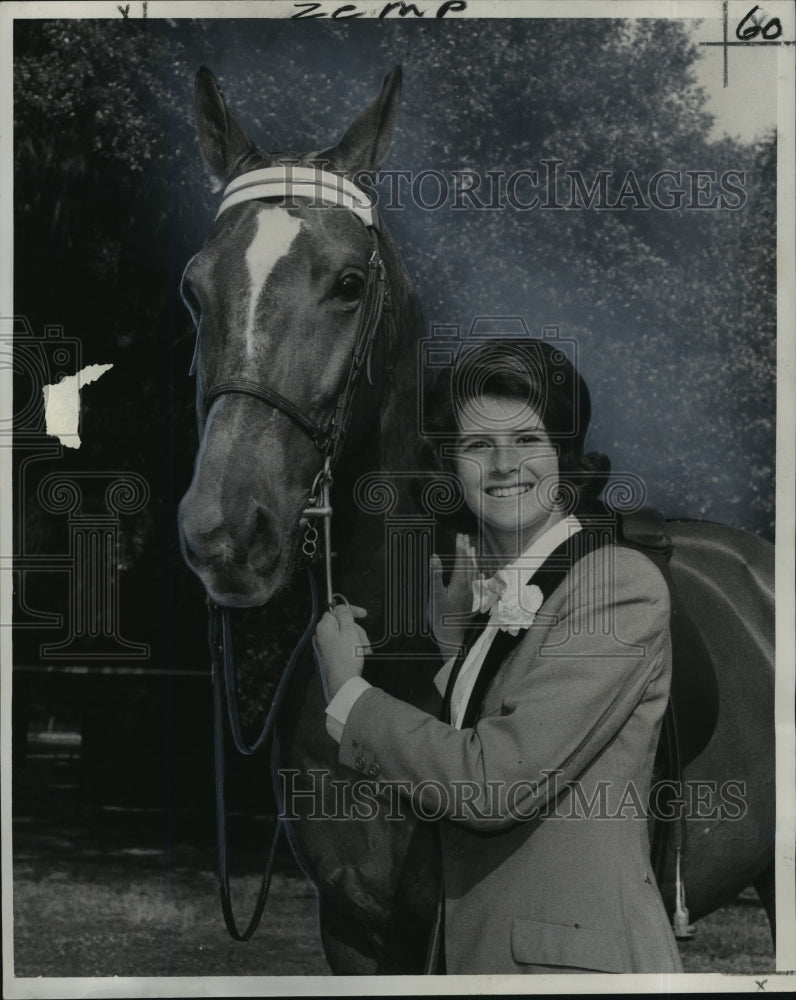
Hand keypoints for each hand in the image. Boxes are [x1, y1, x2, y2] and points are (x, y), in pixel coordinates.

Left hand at [314, 604, 371, 700]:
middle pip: (343, 624)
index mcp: (324, 627)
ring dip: (357, 639)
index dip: (351, 611)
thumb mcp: (349, 631)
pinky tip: (359, 654)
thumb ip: (346, 616)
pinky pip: (343, 644)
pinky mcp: (330, 655)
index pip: (337, 610)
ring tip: (363, 650)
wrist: (343, 682)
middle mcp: (322, 635)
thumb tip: (343, 609)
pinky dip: (353, 647)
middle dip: (356, 630)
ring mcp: (325, 646)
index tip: (362, 613)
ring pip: (345, 634)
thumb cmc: (345, 659)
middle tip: (363, 640)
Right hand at [429, 532, 478, 654]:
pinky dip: (475, 571)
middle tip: (464, 537)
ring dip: (472, 558)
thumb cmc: (441, 617)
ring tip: (471, 547)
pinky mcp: (470, 599)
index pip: (461, 560)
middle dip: (466, 549)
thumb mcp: (435, 596)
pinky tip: (477, 570)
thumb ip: (435, 576)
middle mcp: (467, 586)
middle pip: (469, 563)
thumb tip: (434, 558)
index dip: (460, 547)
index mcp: (459, 583)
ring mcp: (470, 593)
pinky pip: (475, 580)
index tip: (459, 535)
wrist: (452, 636)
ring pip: (473, 571)